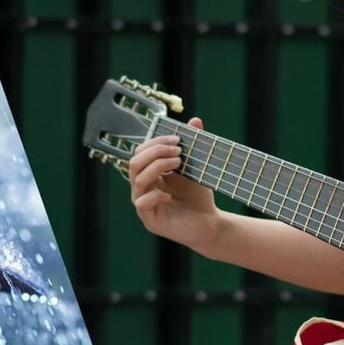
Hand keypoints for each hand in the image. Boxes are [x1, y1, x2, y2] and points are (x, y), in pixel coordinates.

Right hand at [127, 119, 219, 249]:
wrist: (209, 223)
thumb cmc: (198, 196)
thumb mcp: (196, 167)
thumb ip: (193, 145)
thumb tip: (195, 121)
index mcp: (148, 174)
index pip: (141, 153)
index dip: (156, 143)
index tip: (177, 139)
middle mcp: (142, 188)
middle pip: (134, 163)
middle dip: (156, 152)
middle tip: (178, 151)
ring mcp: (143, 204)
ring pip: (138, 180)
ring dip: (157, 167)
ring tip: (178, 163)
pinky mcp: (150, 220)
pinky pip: (142, 203)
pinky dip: (155, 195)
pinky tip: (169, 194)